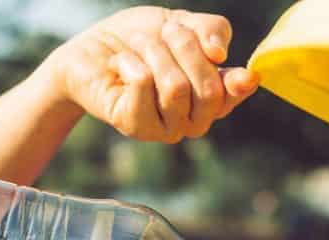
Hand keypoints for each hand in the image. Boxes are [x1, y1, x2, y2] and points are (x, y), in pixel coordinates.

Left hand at [47, 7, 259, 142]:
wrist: (90, 50)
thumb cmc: (139, 39)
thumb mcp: (180, 23)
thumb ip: (210, 30)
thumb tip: (220, 55)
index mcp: (210, 98)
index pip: (233, 96)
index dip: (238, 85)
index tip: (237, 71)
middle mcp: (193, 120)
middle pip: (208, 90)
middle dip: (186, 47)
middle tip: (165, 32)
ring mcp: (166, 128)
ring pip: (176, 88)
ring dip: (155, 52)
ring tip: (139, 46)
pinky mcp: (136, 126)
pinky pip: (144, 85)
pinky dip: (130, 62)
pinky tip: (120, 65)